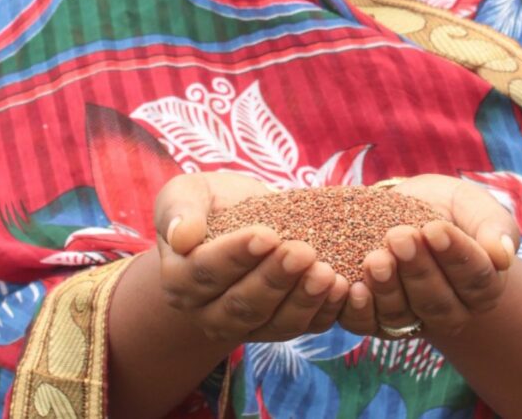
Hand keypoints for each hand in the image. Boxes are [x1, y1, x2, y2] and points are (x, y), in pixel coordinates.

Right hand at [154, 172, 348, 344]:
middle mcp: (209, 312)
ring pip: (274, 324)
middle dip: (275, 279)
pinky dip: (324, 312)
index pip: (206, 272)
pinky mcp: (279, 326)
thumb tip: (182, 236)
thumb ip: (179, 212)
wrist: (235, 221)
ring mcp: (246, 326)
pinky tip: (342, 289)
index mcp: (180, 279)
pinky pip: (302, 328)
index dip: (236, 256)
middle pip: (243, 304)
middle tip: (303, 253)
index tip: (267, 235)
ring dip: (303, 300)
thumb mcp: (187, 194)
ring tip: (326, 274)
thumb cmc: (208, 204)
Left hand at [338, 175, 518, 339]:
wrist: (408, 209)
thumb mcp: (474, 205)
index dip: (455, 255)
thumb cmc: (450, 208)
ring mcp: (413, 319)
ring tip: (375, 258)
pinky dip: (358, 311)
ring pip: (402, 315)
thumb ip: (494, 226)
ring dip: (387, 287)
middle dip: (417, 269)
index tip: (435, 229)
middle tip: (400, 236)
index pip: (474, 278)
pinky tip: (353, 289)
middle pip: (436, 301)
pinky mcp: (376, 319)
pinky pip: (367, 324)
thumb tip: (502, 255)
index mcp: (483, 287)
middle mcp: (451, 312)